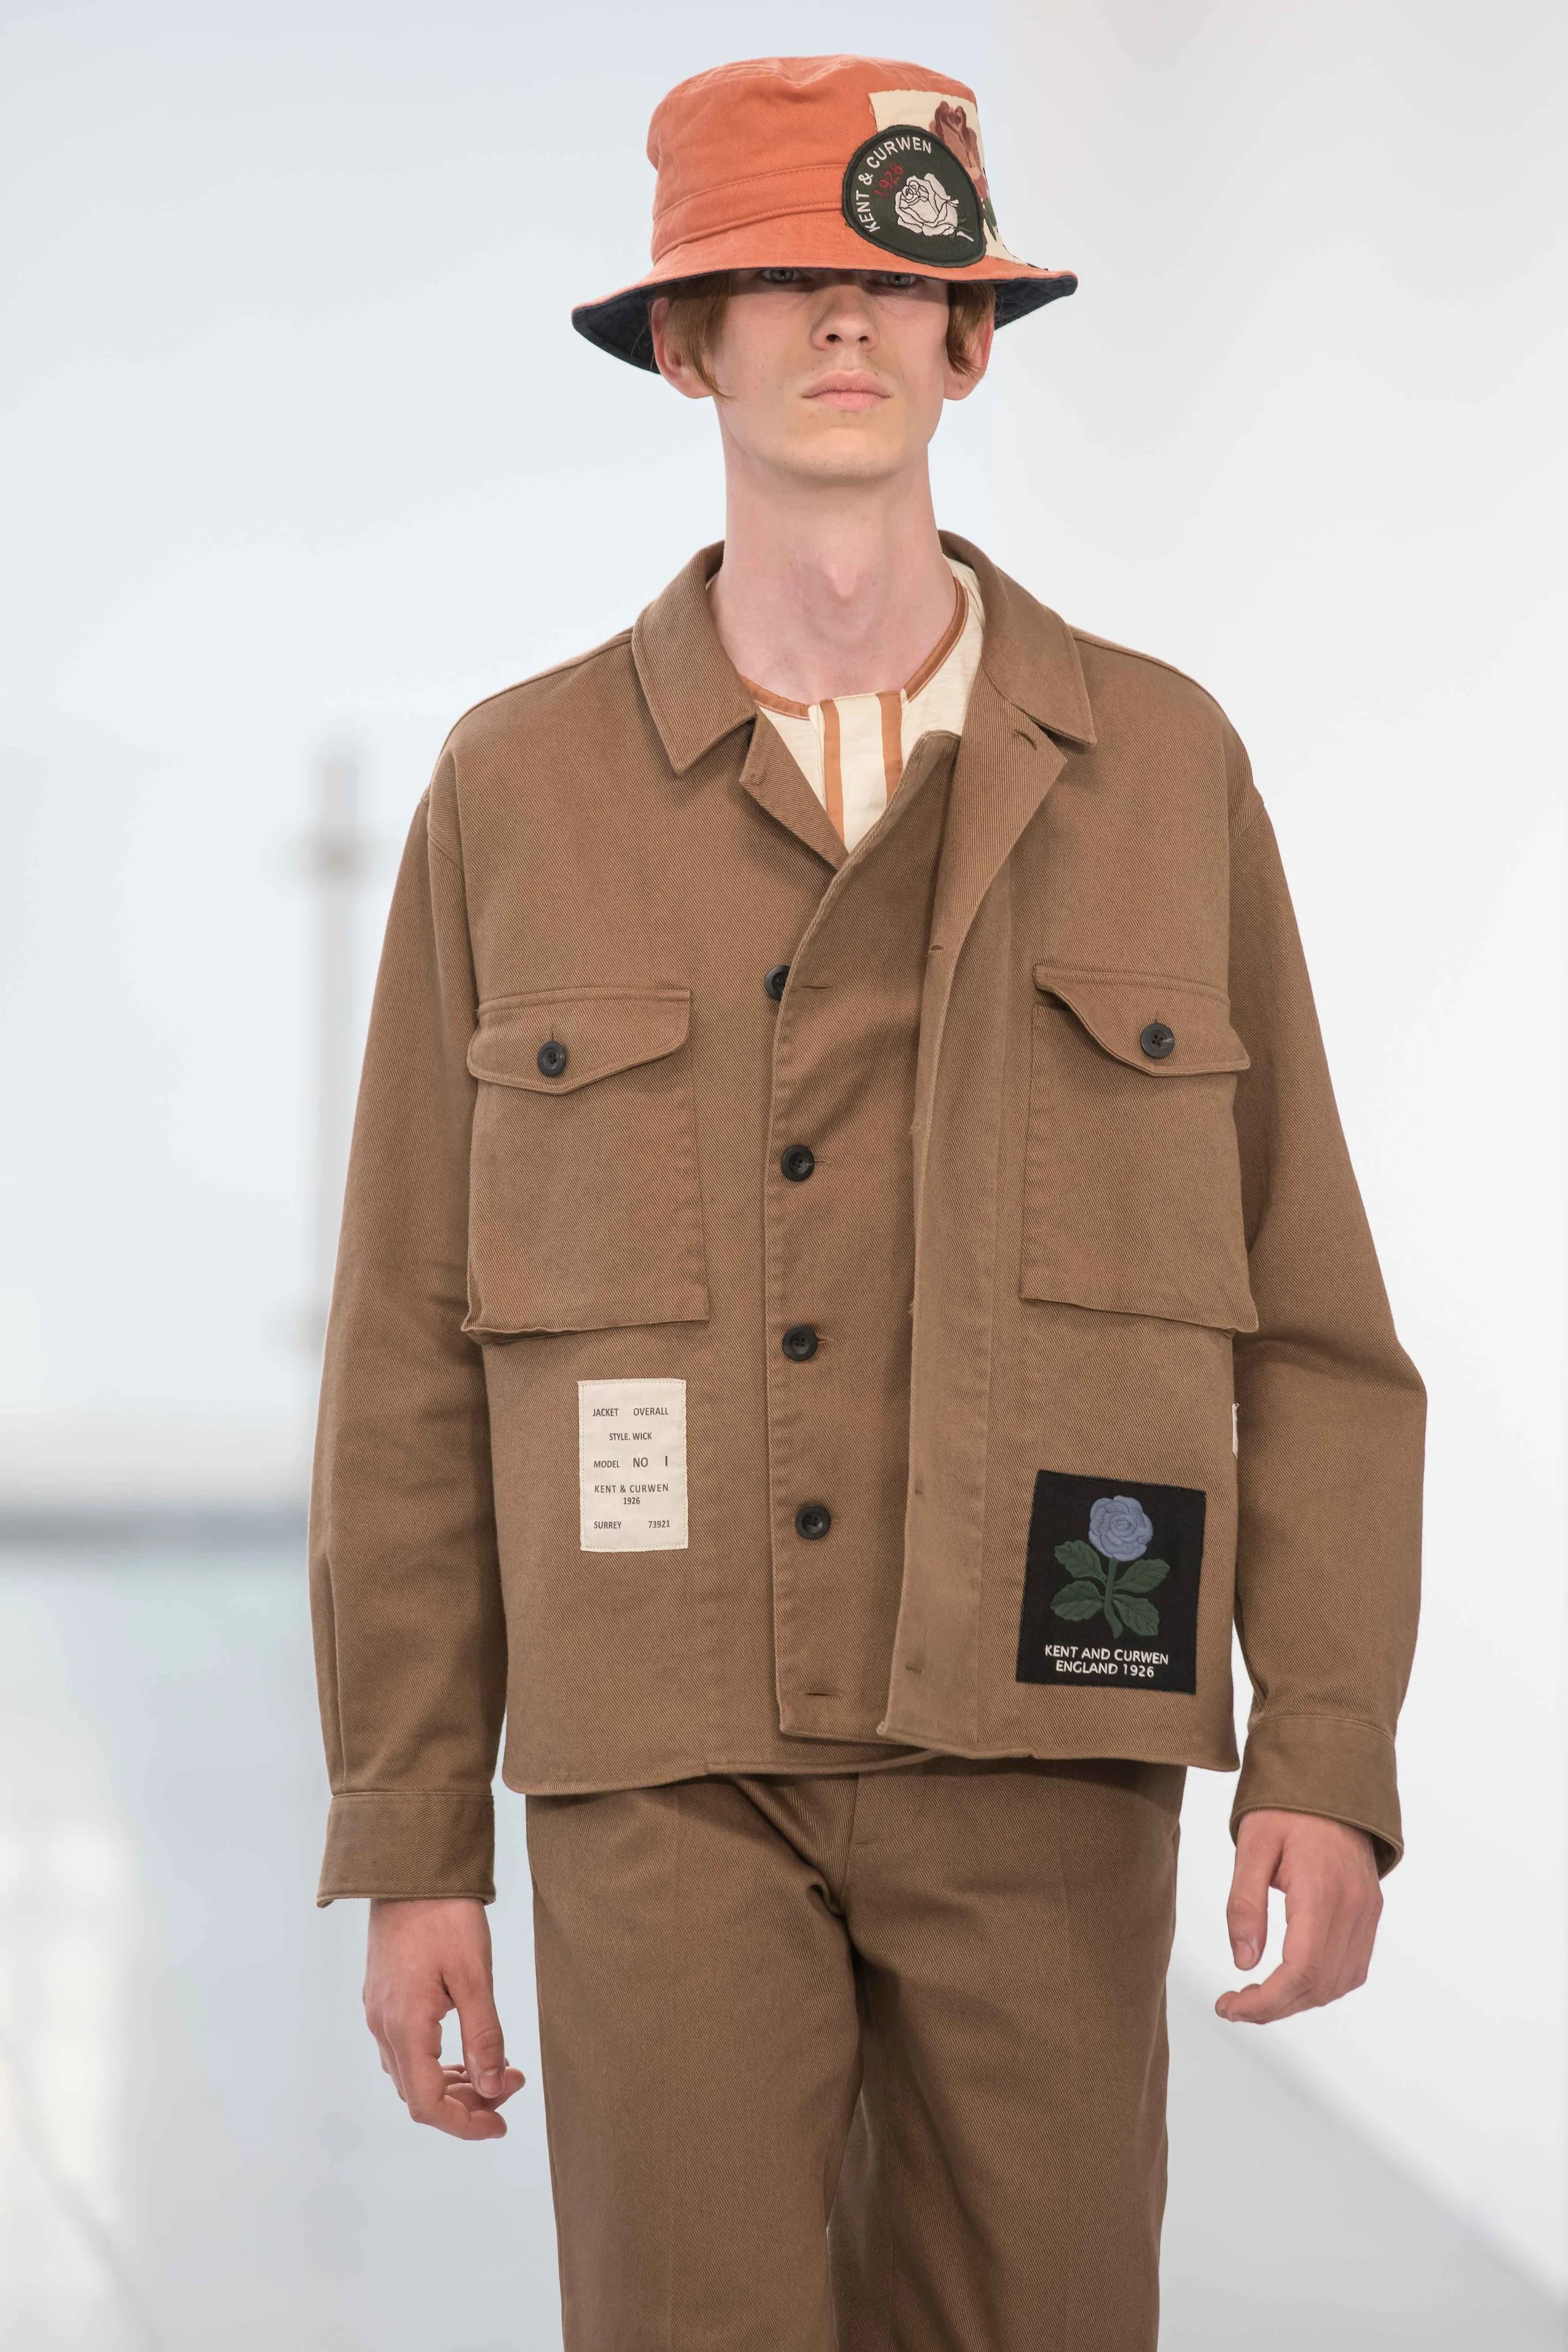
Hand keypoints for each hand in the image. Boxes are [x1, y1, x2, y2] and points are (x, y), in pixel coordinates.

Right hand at [363, 1897, 525, 2137]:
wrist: (409, 1867)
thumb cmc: (445, 1915)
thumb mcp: (474, 1975)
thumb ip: (484, 2036)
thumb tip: (493, 2089)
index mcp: (405, 2027)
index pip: (428, 2104)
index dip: (465, 2124)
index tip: (502, 2124)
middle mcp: (383, 2027)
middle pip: (419, 2094)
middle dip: (468, 2102)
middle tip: (512, 2084)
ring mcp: (378, 2012)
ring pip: (412, 2074)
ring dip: (453, 2083)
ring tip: (497, 2068)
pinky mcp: (383, 1997)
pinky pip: (406, 2049)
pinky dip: (438, 2061)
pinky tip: (467, 2048)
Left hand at [1216, 1809, 1381, 2025]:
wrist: (1331, 1774)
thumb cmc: (1286, 1807)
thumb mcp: (1252, 1845)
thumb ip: (1245, 1904)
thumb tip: (1243, 1962)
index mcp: (1322, 1891)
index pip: (1301, 1971)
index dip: (1266, 2002)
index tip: (1231, 2007)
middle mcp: (1353, 1907)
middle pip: (1321, 1985)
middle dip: (1276, 2006)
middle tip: (1236, 2005)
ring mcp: (1367, 1910)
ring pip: (1340, 1982)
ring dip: (1300, 1999)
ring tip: (1260, 1995)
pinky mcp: (1370, 1909)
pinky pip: (1353, 1965)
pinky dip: (1324, 1983)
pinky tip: (1293, 1978)